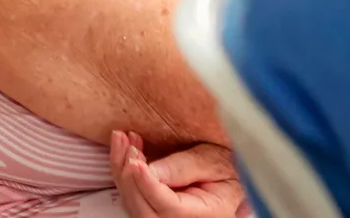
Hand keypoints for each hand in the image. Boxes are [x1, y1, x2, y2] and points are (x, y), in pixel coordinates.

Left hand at [111, 133, 249, 217]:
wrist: (227, 179)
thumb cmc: (223, 169)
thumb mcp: (211, 161)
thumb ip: (184, 166)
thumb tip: (150, 170)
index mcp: (203, 215)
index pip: (170, 208)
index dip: (149, 186)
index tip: (136, 162)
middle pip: (145, 210)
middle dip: (130, 176)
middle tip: (128, 143)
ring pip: (133, 206)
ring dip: (122, 172)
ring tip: (123, 140)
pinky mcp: (152, 213)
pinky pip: (131, 201)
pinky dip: (124, 176)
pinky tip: (125, 151)